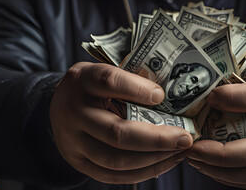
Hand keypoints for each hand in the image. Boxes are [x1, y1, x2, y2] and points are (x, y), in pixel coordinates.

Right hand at [50, 62, 192, 183]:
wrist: (59, 105)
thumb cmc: (93, 86)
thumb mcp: (105, 71)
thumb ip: (131, 79)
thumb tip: (173, 97)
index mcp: (82, 80)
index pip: (108, 82)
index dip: (137, 89)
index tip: (162, 95)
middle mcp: (73, 112)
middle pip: (116, 132)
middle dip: (157, 139)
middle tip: (185, 138)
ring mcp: (73, 141)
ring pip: (116, 160)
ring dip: (154, 159)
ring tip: (180, 152)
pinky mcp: (78, 162)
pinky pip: (112, 175)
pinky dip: (143, 172)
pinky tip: (164, 162)